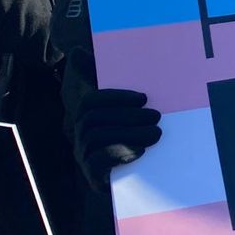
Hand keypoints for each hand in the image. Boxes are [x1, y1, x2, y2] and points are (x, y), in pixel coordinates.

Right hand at [71, 54, 162, 190]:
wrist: (143, 183)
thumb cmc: (136, 138)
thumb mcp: (130, 110)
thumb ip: (113, 83)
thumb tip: (78, 51)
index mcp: (89, 118)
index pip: (90, 101)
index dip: (115, 96)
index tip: (143, 97)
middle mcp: (82, 137)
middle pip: (94, 118)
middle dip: (127, 116)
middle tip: (157, 116)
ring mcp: (85, 157)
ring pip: (97, 137)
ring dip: (130, 133)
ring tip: (156, 134)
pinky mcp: (94, 178)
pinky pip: (98, 162)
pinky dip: (119, 154)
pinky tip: (140, 152)